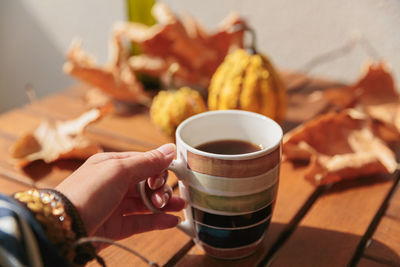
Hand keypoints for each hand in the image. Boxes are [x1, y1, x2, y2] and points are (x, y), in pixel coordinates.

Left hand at [56, 144, 184, 241]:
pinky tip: (172, 220)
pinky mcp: (116, 227)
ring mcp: (115, 206)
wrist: (62, 228)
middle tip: (164, 196)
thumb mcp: (118, 171)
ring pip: (146, 203)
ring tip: (179, 207)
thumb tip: (169, 149)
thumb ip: (147, 161)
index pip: (144, 162)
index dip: (159, 168)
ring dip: (164, 204)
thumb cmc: (85, 193)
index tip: (169, 174)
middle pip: (147, 183)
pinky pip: (141, 222)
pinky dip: (158, 221)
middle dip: (161, 188)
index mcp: (112, 165)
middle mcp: (114, 184)